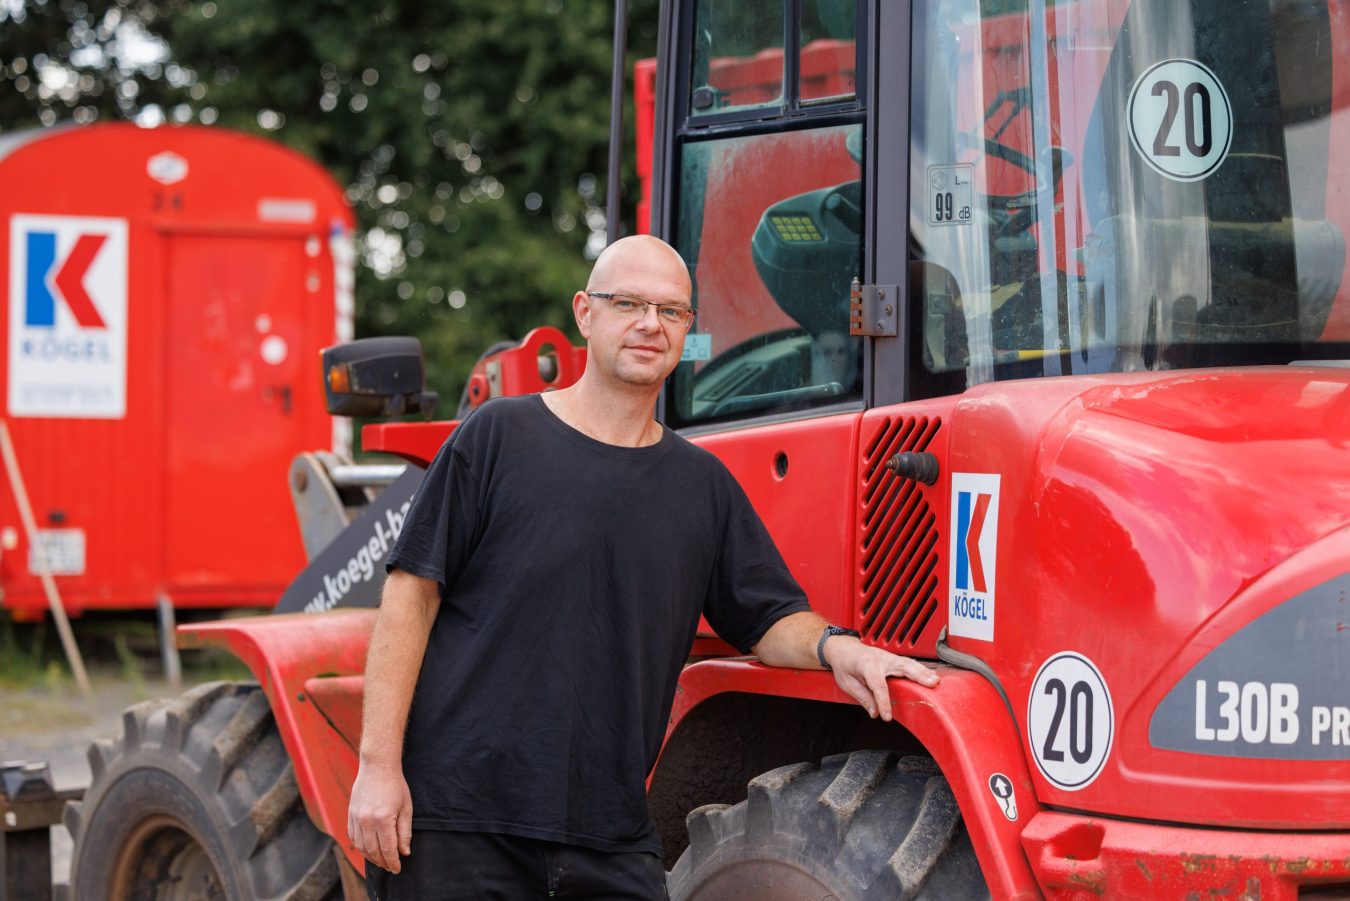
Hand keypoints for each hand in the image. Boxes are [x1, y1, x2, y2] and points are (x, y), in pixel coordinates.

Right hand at [347, 760, 412, 873]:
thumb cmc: (396, 786)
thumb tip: (404, 852)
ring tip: (380, 861)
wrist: (378, 766)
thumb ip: (405, 832)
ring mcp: (356, 818)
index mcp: (383, 819)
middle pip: (373, 851)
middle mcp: (367, 821)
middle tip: (390, 867)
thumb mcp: (406, 808)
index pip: (388, 849)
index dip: (393, 862)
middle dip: (383, 862)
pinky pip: (353, 838)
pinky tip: (368, 850)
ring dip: (371, 857)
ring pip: (361, 847)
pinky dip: (360, 847)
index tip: (397, 869)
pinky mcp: (350, 815)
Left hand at [824, 637, 939, 721]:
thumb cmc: (844, 664)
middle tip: (932, 685)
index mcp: (867, 666)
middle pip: (902, 668)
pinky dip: (921, 669)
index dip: (884, 702)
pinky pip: (909, 664)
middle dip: (918, 676)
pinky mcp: (893, 659)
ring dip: (924, 672)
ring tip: (936, 681)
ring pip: (909, 664)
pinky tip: (930, 676)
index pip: (878, 686)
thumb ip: (862, 697)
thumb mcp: (847, 683)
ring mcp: (889, 657)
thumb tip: (875, 712)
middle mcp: (881, 659)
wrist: (843, 648)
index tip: (887, 716)